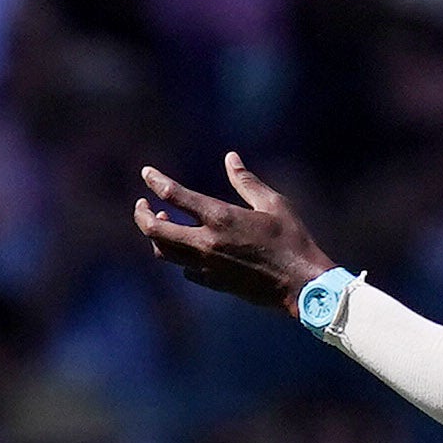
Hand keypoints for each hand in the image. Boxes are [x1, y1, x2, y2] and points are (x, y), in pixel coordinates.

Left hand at [132, 152, 335, 311]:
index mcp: (220, 217)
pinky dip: (179, 255)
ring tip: (164, 221)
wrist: (301, 284)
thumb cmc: (292, 240)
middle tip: (142, 205)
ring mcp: (206, 265)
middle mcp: (206, 242)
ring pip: (164, 251)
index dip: (156, 181)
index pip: (174, 195)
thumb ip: (246, 181)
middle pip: (155, 229)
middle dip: (142, 215)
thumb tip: (230, 158)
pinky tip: (187, 247)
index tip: (147, 174)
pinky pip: (183, 268)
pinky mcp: (212, 282)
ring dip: (158, 235)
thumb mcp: (273, 203)